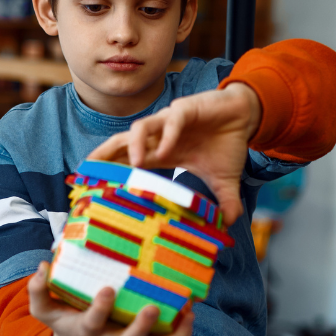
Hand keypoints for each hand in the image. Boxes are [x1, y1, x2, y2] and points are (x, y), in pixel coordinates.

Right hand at [28, 262, 194, 335]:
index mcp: (86, 331)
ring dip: (173, 334)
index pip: (92, 323)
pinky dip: (181, 334)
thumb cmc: (65, 324)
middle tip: (153, 306)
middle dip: (141, 326)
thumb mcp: (45, 311)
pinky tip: (190, 313)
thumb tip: (42, 265)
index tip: (108, 288)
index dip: (100, 308)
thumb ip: (38, 291)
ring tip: (187, 310)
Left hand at [89, 83, 261, 225]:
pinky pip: (172, 120)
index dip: (110, 169)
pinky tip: (167, 151)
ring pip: (142, 127)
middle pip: (123, 142)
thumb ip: (224, 202)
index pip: (128, 160)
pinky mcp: (187, 109)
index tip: (92, 184)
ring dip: (135, 144)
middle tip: (90, 171)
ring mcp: (171, 121)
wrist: (245, 116)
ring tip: (135, 164)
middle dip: (105, 154)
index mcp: (162, 152)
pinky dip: (168, 135)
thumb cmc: (226, 145)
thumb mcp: (225, 180)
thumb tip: (230, 225)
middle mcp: (160, 136)